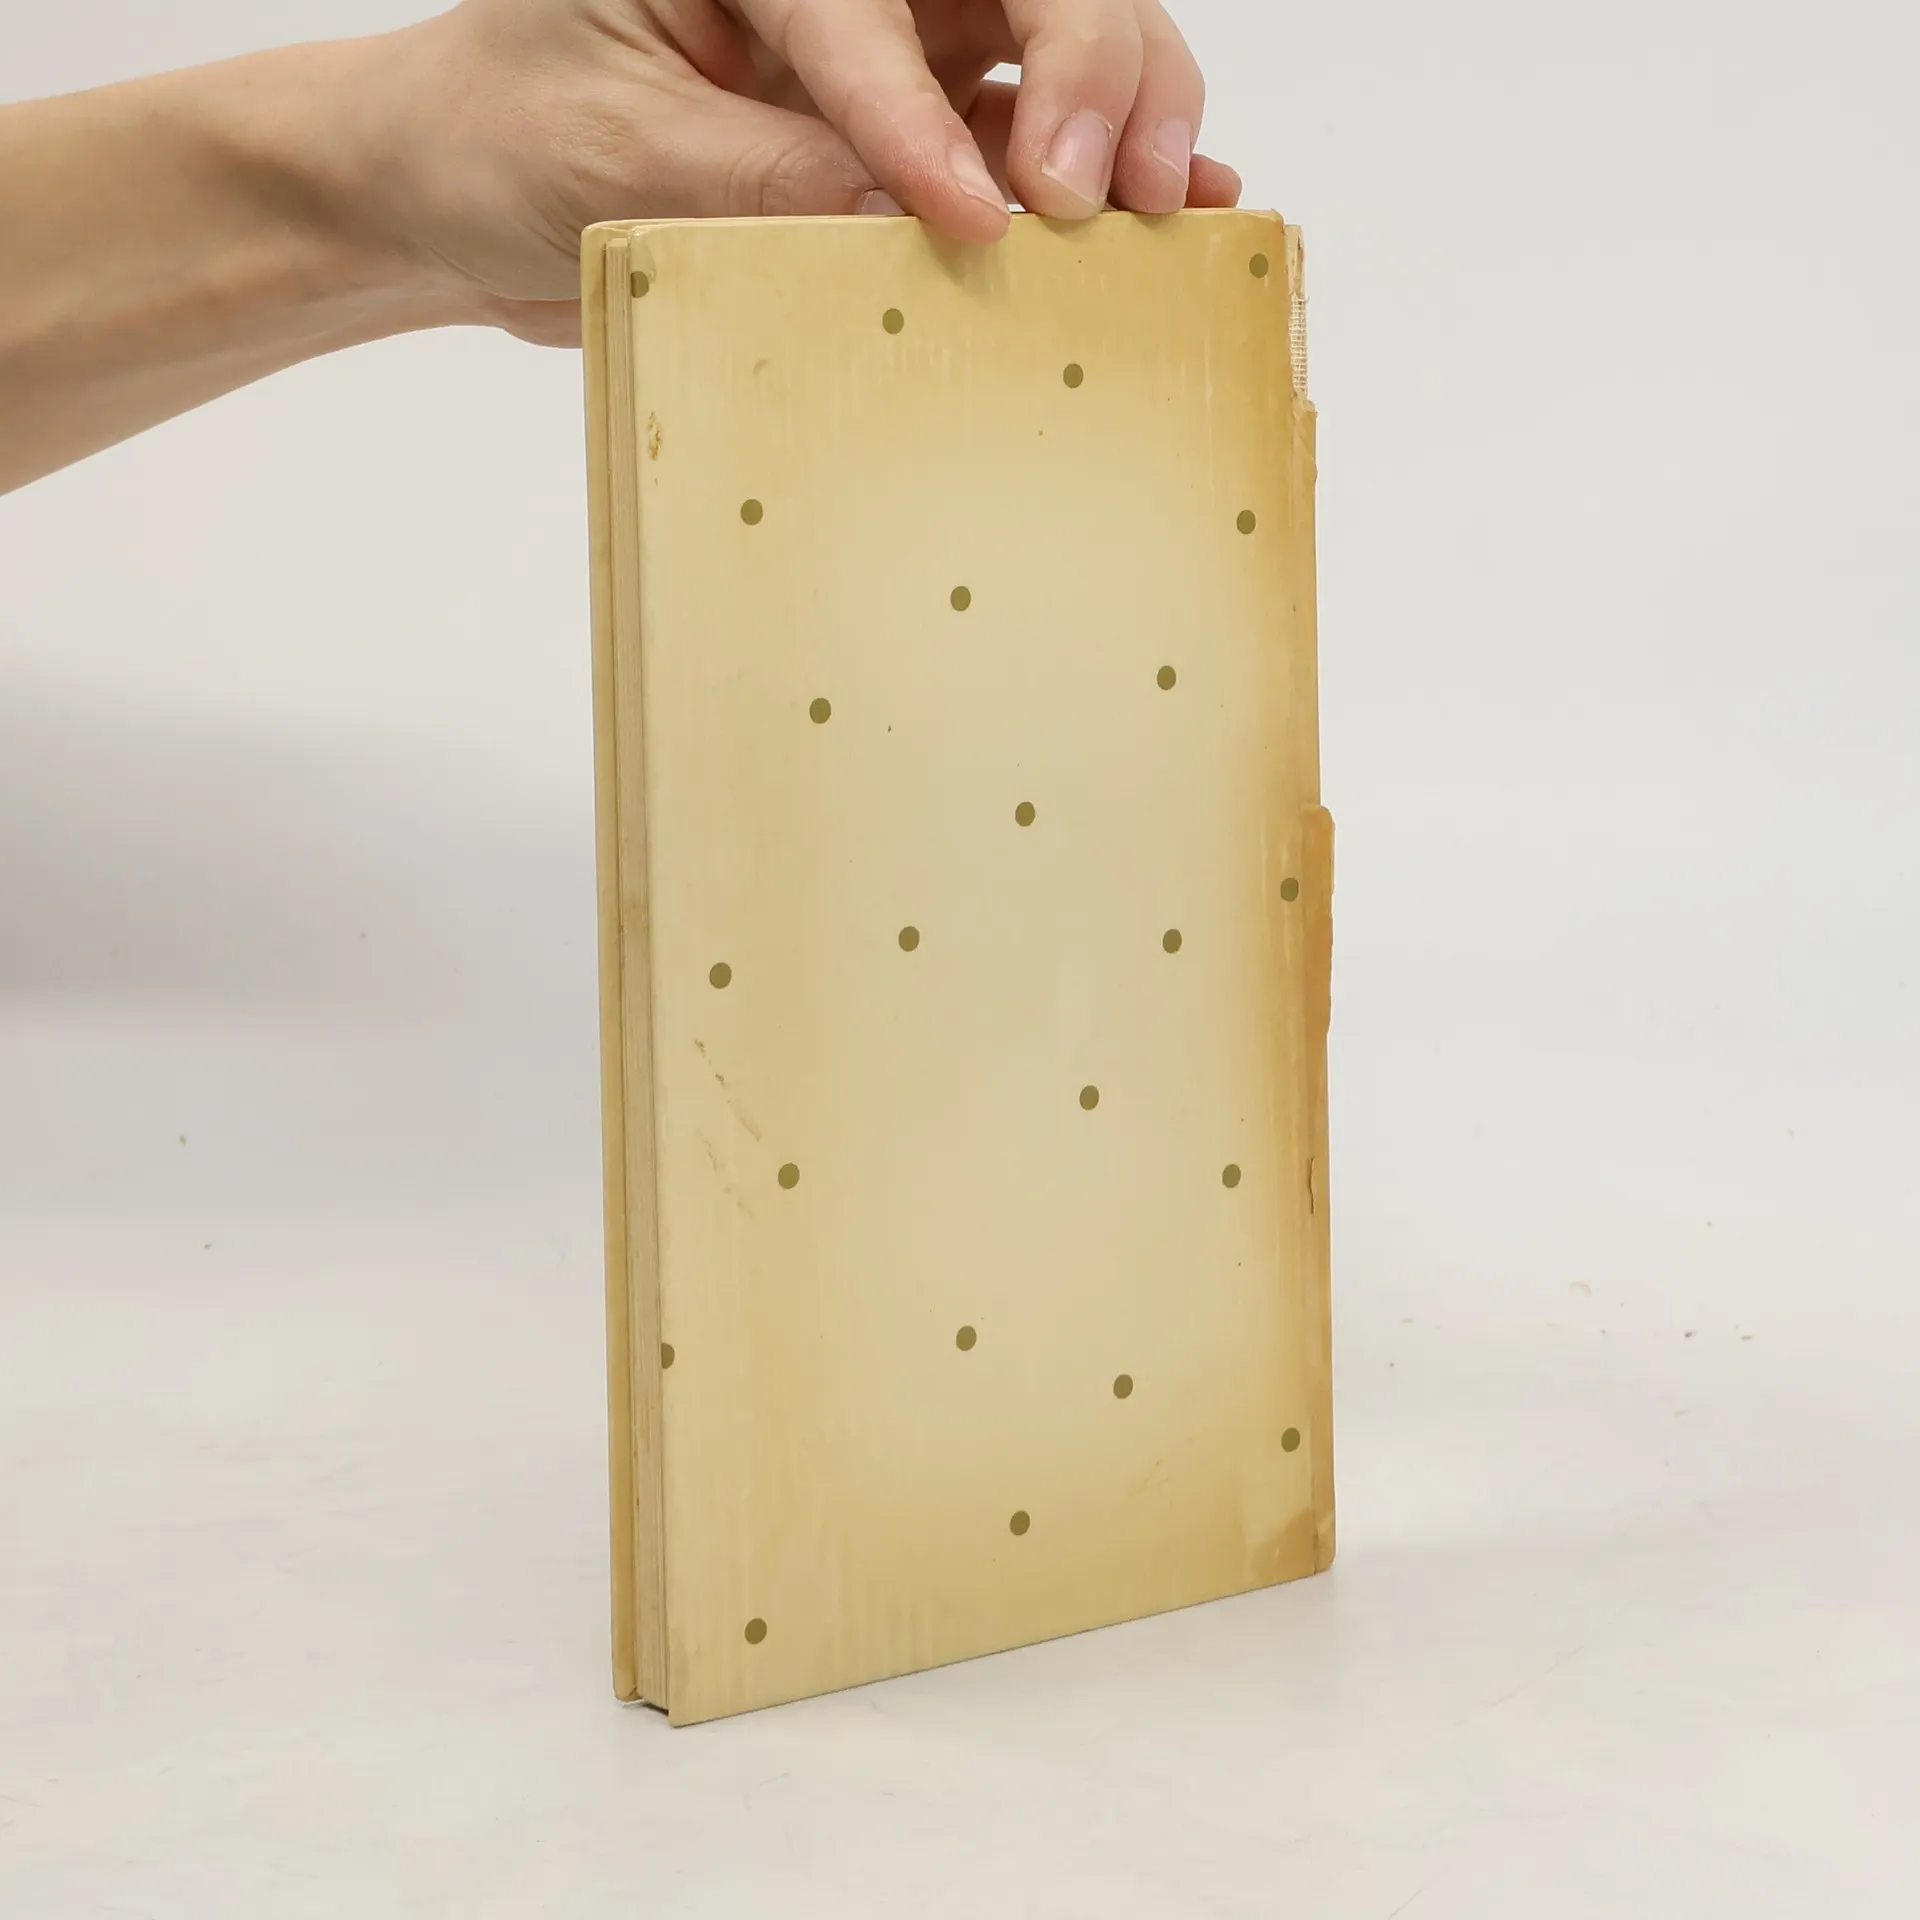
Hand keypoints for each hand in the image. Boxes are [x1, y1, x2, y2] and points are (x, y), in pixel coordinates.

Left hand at [348, 0, 1242, 343]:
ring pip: (1054, 42)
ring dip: (1124, 113)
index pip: (857, 2)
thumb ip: (760, 181)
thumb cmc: (504, 139)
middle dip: (1086, 65)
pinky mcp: (911, 125)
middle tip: (1095, 191)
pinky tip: (1175, 207)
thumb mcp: (614, 158)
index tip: (975, 212)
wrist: (461, 200)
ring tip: (1158, 208)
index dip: (920, 109)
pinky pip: (1026, 136)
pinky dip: (1101, 171)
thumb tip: (907, 221)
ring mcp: (890, 43)